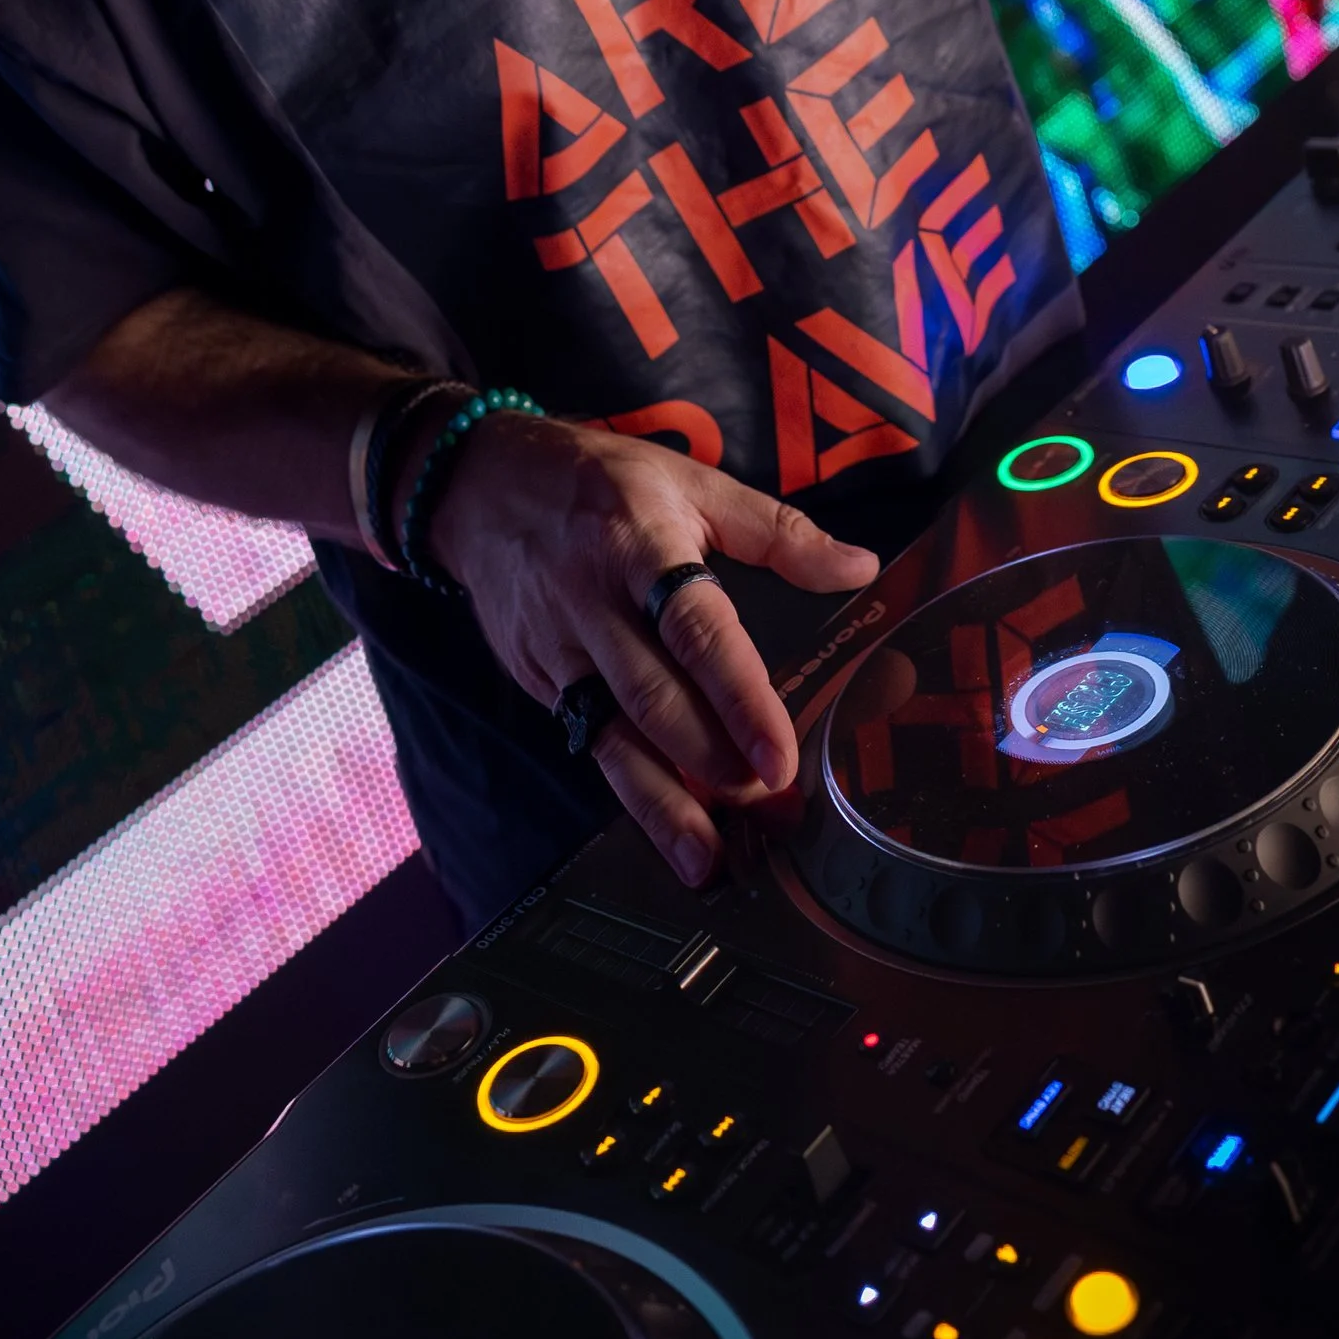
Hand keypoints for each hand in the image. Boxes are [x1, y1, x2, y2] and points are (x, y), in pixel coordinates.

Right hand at [426, 413, 877, 886]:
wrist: (480, 485)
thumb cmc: (598, 481)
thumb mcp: (688, 480)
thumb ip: (775, 530)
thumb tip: (858, 568)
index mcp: (641, 542)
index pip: (696, 627)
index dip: (738, 695)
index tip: (778, 756)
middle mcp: (594, 600)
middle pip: (653, 696)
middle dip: (711, 763)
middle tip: (768, 808)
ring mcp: (559, 647)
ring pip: (613, 735)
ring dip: (664, 803)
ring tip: (709, 857)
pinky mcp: (538, 680)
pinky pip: (588, 740)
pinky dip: (628, 786)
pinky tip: (665, 825)